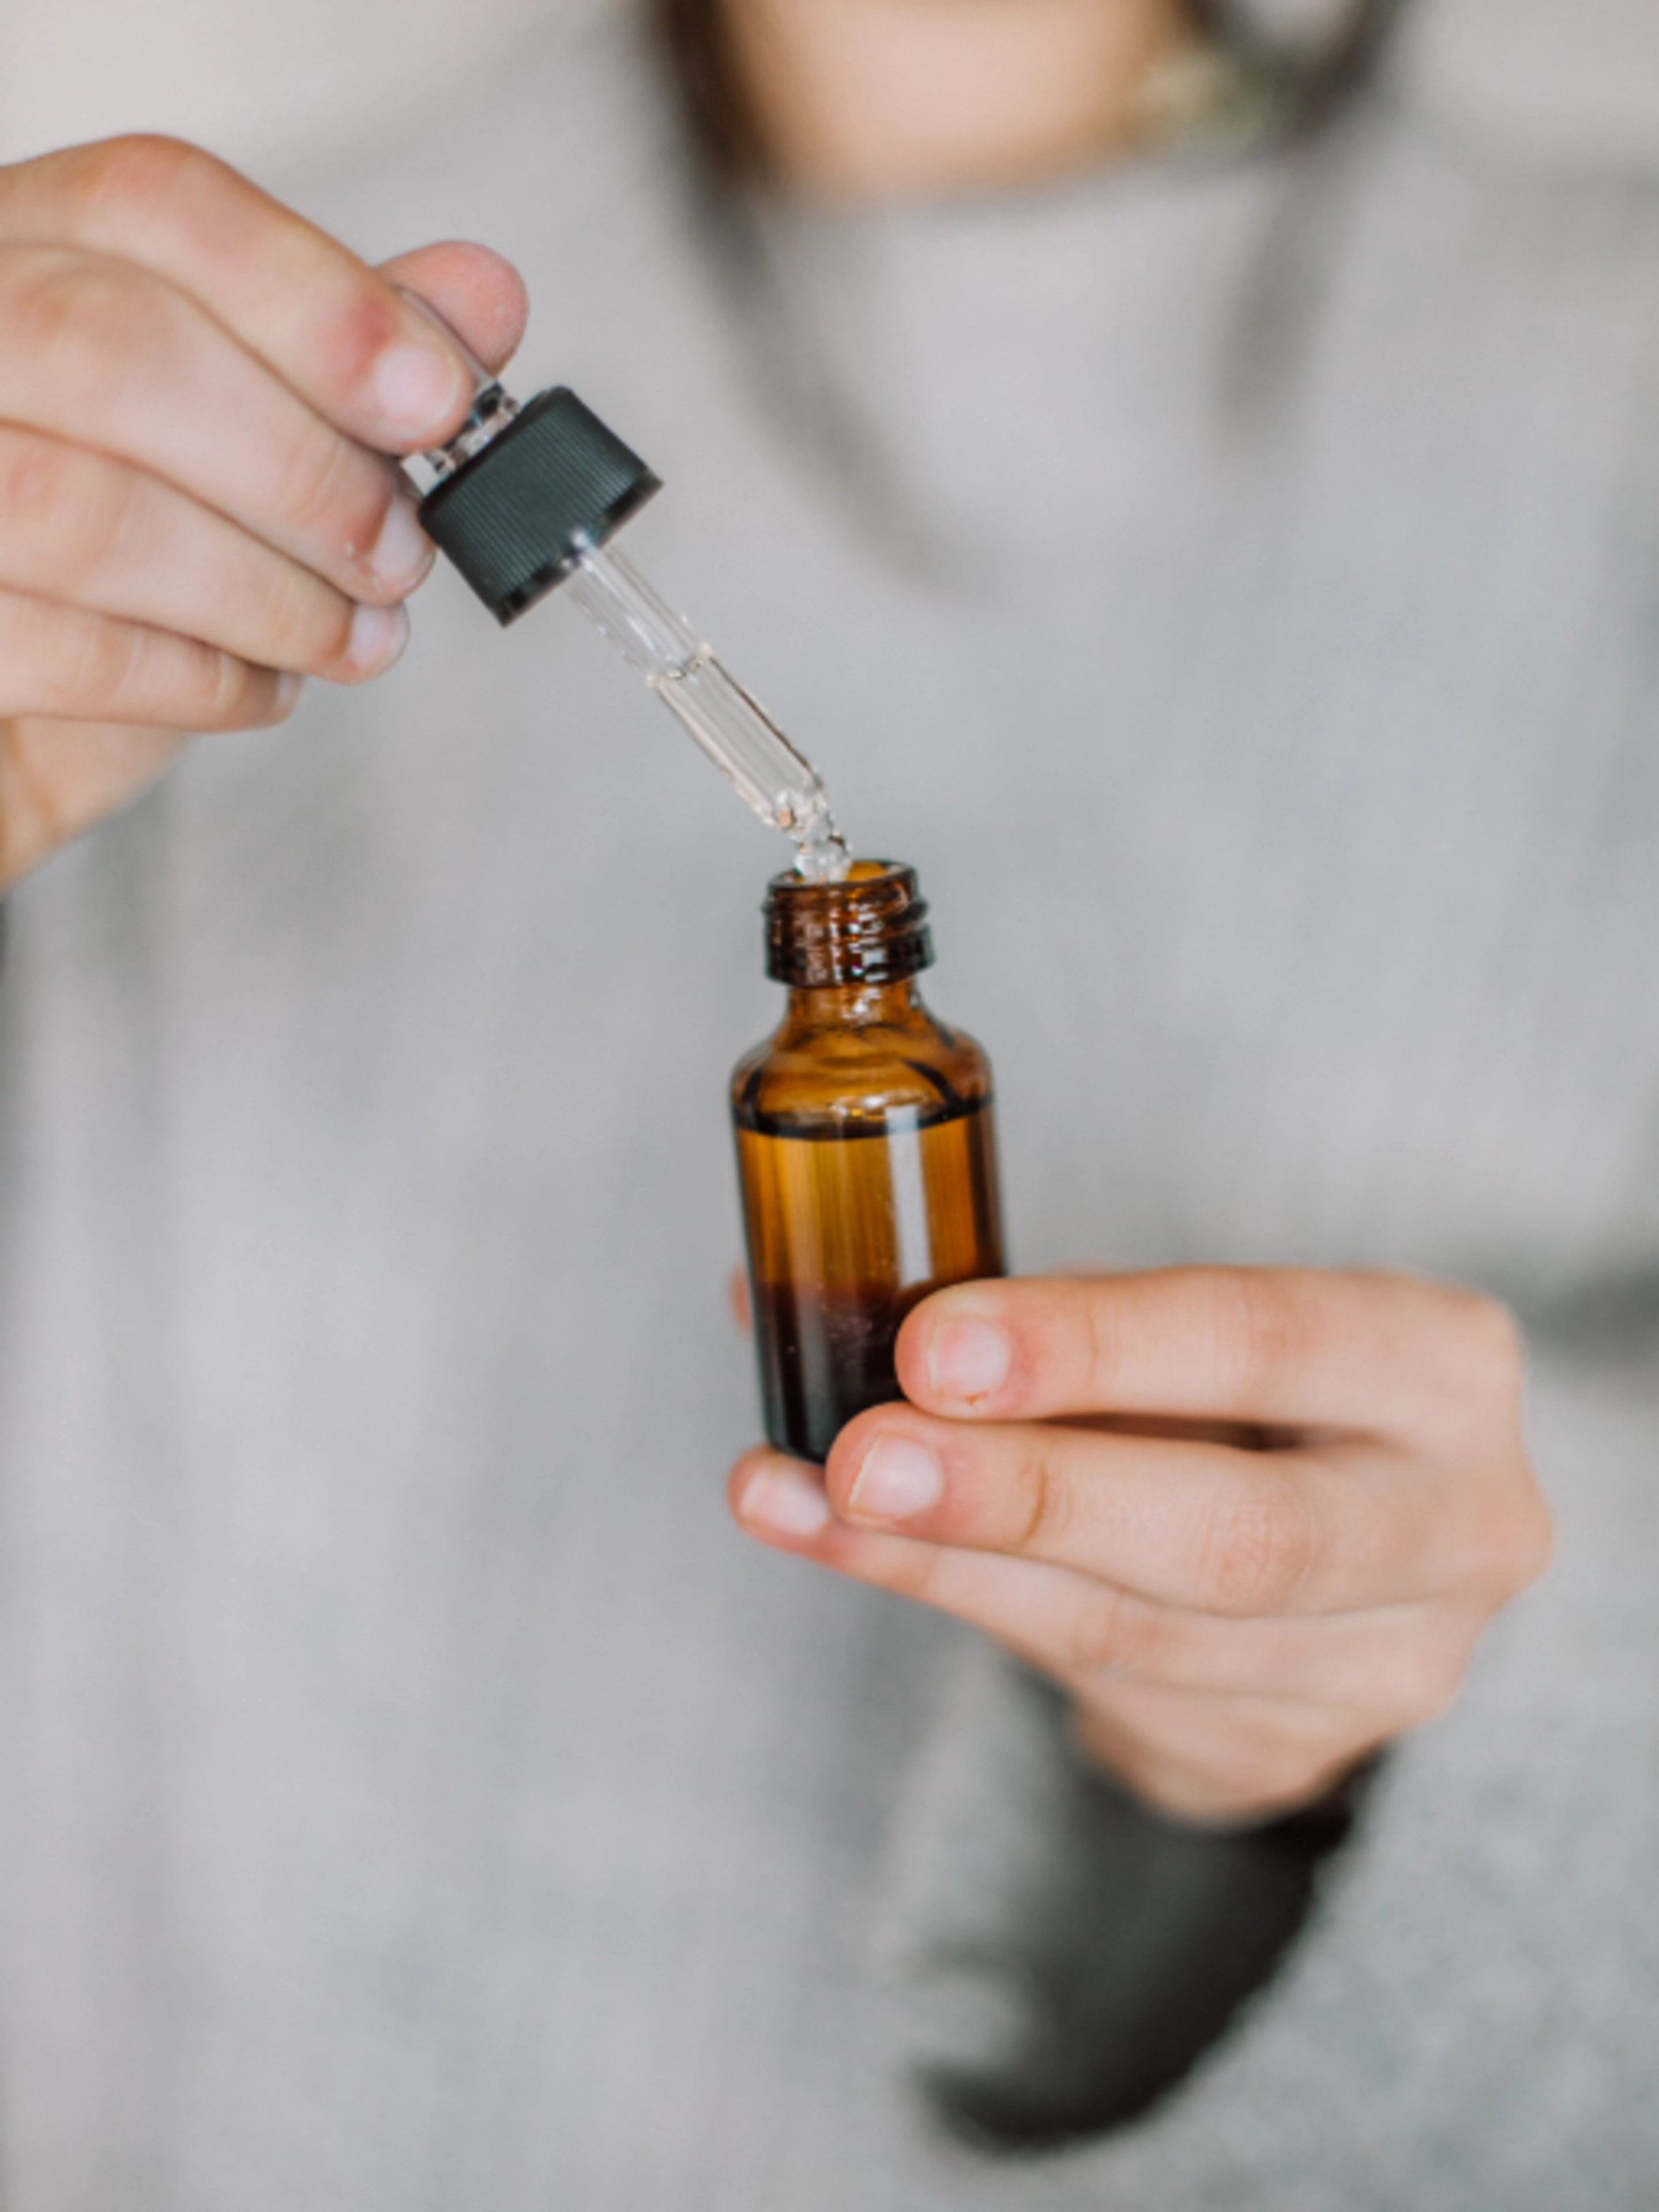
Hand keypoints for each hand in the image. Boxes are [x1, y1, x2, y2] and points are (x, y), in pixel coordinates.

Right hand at [0, 135, 528, 884]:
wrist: (14, 733)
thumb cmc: (120, 574)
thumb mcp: (240, 446)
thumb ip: (340, 361)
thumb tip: (478, 296)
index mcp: (24, 253)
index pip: (152, 203)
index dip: (316, 298)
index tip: (438, 398)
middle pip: (117, 346)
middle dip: (301, 468)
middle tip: (398, 552)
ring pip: (88, 508)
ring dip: (267, 593)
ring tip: (352, 635)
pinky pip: (67, 651)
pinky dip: (202, 681)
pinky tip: (262, 687)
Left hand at [731, 1268, 1551, 1823]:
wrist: (1347, 1545)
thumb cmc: (1242, 1389)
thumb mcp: (1179, 1323)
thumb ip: (1026, 1316)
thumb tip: (774, 1297)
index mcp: (1439, 1367)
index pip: (1265, 1341)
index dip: (1093, 1347)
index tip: (934, 1344)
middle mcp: (1456, 1530)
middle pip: (1236, 1537)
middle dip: (1028, 1497)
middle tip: (864, 1457)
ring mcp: (1386, 1671)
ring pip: (1139, 1638)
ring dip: (944, 1567)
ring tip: (799, 1499)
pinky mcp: (1290, 1755)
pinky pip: (1099, 1696)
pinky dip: (958, 1609)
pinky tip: (854, 1550)